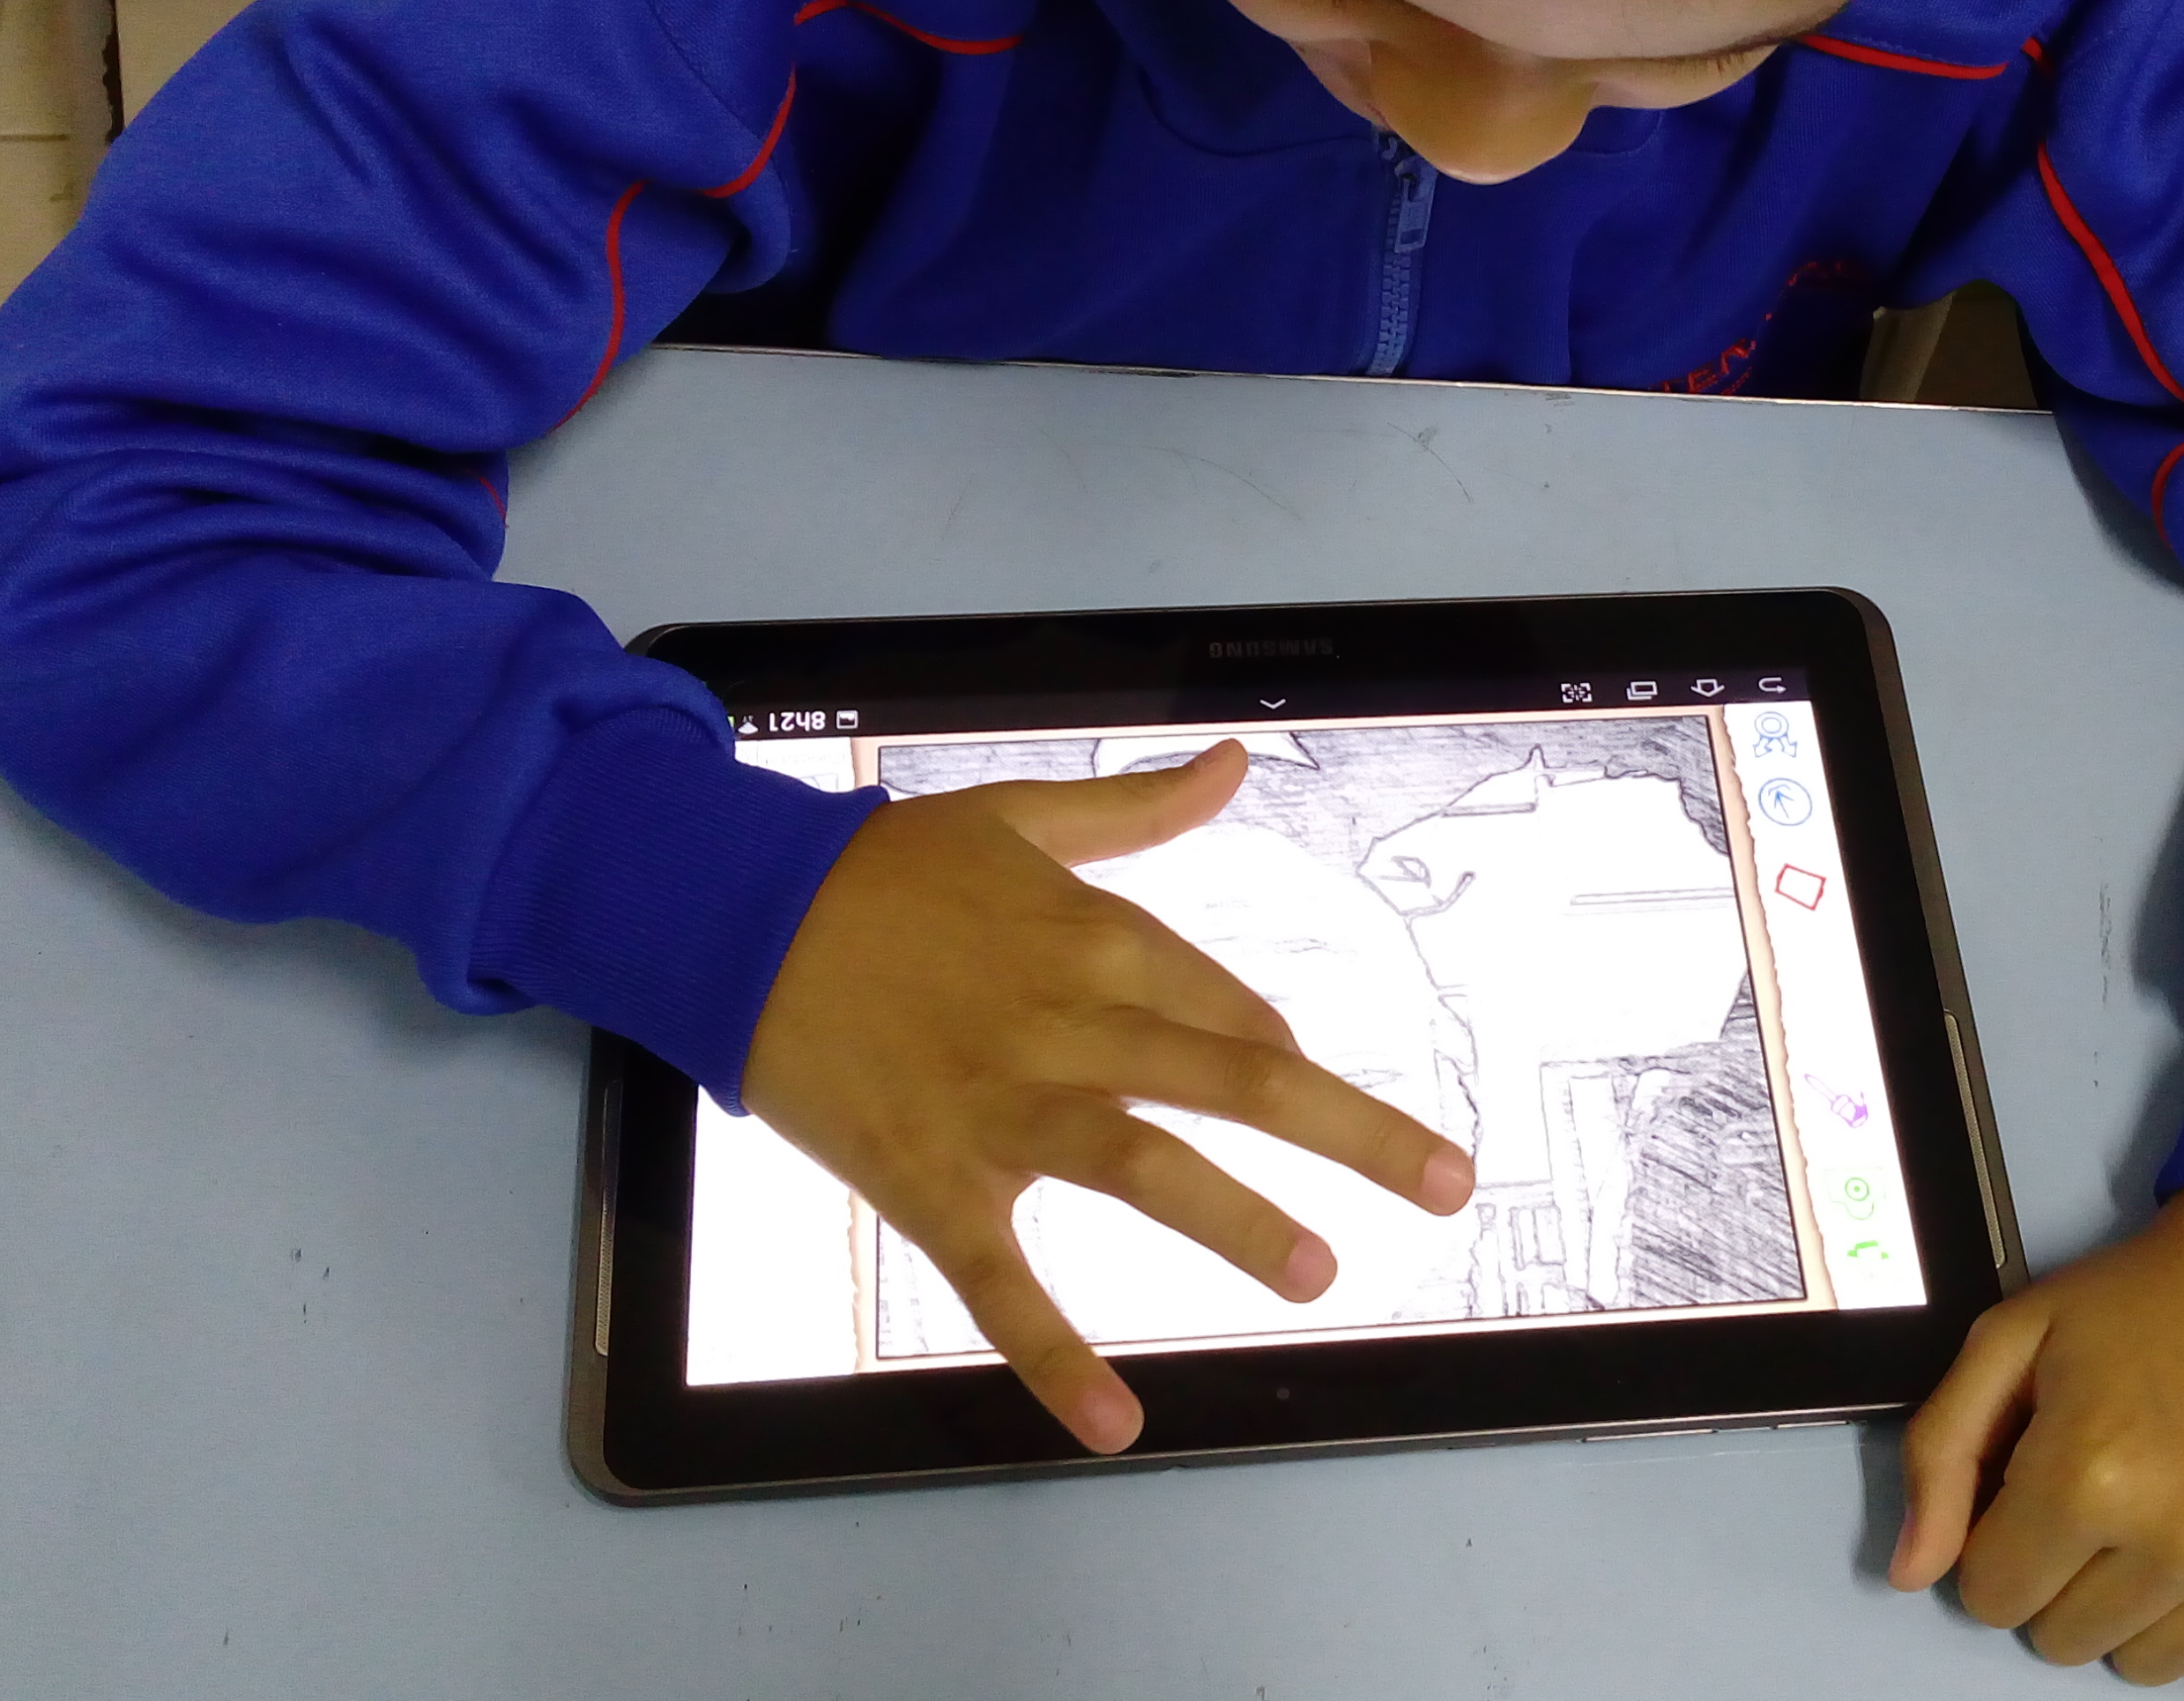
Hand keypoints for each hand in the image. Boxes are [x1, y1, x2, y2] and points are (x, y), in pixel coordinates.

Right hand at [740, 740, 1476, 1453]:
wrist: (737, 912)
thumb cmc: (879, 869)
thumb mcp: (1021, 817)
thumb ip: (1137, 808)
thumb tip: (1234, 763)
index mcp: (1103, 939)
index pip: (1234, 1011)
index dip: (1285, 1061)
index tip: (1310, 1095)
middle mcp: (1075, 1024)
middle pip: (1238, 1078)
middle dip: (1353, 1131)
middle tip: (1446, 1183)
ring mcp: (1007, 1109)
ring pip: (1146, 1166)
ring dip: (1238, 1222)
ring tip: (1318, 1271)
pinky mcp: (935, 1182)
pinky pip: (1003, 1283)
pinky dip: (1055, 1357)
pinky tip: (1113, 1421)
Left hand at [1890, 1187, 2183, 1691]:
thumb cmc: (2142, 1303)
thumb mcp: (2011, 1340)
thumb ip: (1940, 1455)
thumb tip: (1912, 1574)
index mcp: (2089, 1474)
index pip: (1991, 1598)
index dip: (2001, 1542)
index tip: (2040, 1488)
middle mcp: (2182, 1536)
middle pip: (2063, 1641)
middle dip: (2063, 1577)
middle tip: (2107, 1494)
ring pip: (2145, 1669)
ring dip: (2135, 1609)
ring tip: (2165, 1514)